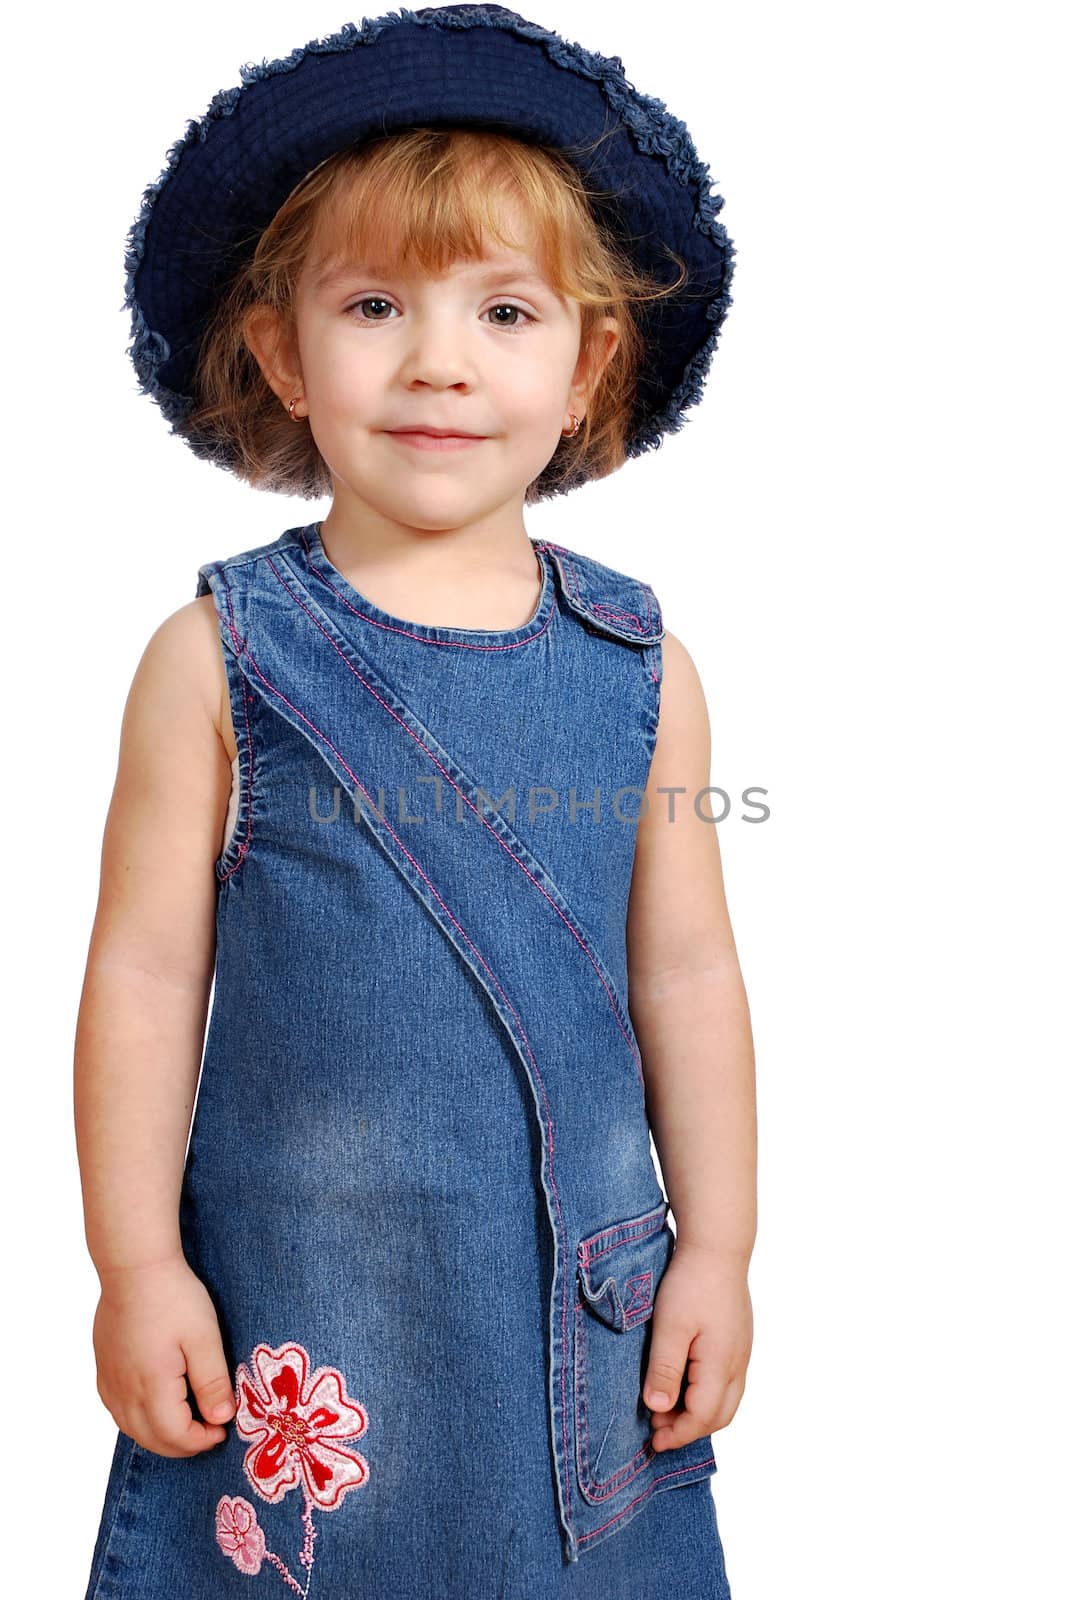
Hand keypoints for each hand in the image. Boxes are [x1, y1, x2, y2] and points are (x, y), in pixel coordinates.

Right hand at [93, 1254, 235, 1457]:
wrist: (135, 1267)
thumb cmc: (173, 1296)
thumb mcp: (204, 1337)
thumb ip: (213, 1381)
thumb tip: (222, 1418)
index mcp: (152, 1386)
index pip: (175, 1436)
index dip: (201, 1441)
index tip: (223, 1429)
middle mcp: (125, 1391)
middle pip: (151, 1439)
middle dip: (183, 1445)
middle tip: (209, 1432)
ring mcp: (110, 1381)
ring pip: (131, 1429)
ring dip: (160, 1436)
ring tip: (188, 1422)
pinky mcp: (103, 1369)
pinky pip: (117, 1411)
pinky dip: (139, 1421)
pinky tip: (155, 1408)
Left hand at [642, 1241, 752, 1451]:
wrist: (718, 1246)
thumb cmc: (691, 1282)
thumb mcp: (670, 1326)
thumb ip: (665, 1369)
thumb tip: (659, 1410)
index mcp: (722, 1364)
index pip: (703, 1417)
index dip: (678, 1434)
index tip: (653, 1440)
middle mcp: (738, 1363)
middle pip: (720, 1415)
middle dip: (690, 1430)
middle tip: (658, 1430)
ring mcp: (742, 1352)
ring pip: (727, 1400)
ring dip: (699, 1414)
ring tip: (668, 1410)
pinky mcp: (739, 1341)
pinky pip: (728, 1383)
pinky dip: (707, 1396)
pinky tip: (686, 1385)